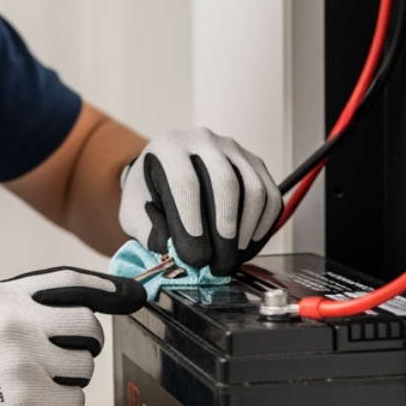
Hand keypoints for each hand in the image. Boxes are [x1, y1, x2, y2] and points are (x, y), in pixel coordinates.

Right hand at [0, 267, 145, 405]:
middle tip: (67, 355)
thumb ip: (21, 304)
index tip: (135, 293)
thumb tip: (79, 304)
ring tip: (34, 385)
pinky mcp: (29, 398)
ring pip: (84, 367)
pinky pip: (74, 402)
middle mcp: (17, 322)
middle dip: (87, 343)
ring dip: (69, 380)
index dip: (109, 287)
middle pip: (89, 326)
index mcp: (4, 296)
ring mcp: (25, 360)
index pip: (70, 283)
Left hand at [118, 127, 282, 275]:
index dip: (191, 222)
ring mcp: (234, 150)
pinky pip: (270, 196)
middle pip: (225, 183)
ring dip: (245, 232)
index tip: (195, 256)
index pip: (185, 182)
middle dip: (224, 232)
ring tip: (231, 258)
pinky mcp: (255, 164)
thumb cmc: (149, 192)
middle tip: (218, 265)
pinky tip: (247, 245)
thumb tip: (175, 256)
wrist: (164, 170)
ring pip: (253, 190)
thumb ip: (150, 232)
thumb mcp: (135, 211)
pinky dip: (262, 226)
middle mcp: (203, 141)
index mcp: (168, 147)